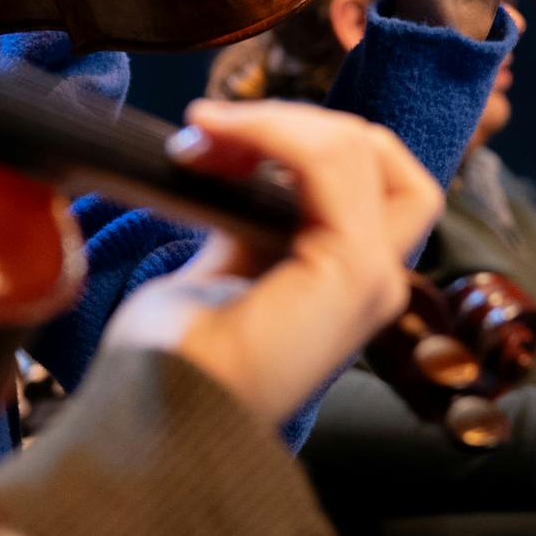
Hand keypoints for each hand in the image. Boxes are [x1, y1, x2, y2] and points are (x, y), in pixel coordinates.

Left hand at [99, 99, 442, 427]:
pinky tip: (220, 137)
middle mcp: (377, 278)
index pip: (370, 172)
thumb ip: (251, 212)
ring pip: (359, 147)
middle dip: (289, 120)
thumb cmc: (179, 357)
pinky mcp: (353, 273)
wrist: (158, 415)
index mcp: (349, 276)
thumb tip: (238, 153)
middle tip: (208, 129)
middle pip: (374, 151)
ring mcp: (373, 278)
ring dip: (274, 121)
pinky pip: (333, 166)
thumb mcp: (224, 263)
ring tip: (203, 134)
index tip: (219, 134)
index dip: (303, 135)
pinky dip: (276, 134)